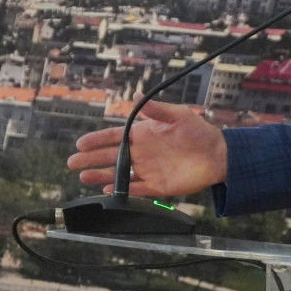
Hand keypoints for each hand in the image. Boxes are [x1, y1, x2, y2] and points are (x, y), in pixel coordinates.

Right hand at [69, 100, 227, 198]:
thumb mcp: (179, 115)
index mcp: (144, 134)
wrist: (218, 154)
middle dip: (90, 159)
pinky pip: (136, 189)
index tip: (80, 143)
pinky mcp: (158, 186)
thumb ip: (157, 110)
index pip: (114, 137)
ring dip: (101, 176)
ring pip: (119, 174)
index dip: (97, 140)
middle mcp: (142, 152)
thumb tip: (137, 99)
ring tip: (83, 177)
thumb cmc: (199, 131)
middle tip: (72, 163)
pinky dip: (122, 190)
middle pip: (111, 156)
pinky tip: (108, 191)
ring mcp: (148, 170)